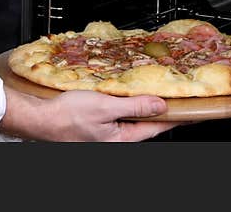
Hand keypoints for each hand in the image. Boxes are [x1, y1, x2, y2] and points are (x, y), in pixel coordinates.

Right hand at [0, 88, 181, 141]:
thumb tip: (160, 105)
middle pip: (146, 123)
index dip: (175, 115)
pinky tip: (127, 93)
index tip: (191, 109)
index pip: (156, 126)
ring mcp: (106, 134)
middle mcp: (116, 139)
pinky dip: (127, 103)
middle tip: (175, 95)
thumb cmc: (67, 117)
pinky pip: (118, 115)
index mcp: (121, 139)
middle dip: (160, 109)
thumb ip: (134, 106)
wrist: (39, 119)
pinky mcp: (97, 126)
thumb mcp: (105, 107)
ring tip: (155, 92)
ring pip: (132, 118)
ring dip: (143, 105)